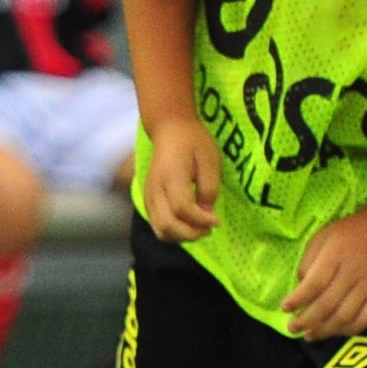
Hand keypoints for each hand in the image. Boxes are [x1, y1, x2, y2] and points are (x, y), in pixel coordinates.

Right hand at [142, 114, 219, 241]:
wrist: (170, 130)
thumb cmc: (194, 142)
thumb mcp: (210, 160)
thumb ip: (209, 187)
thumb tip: (207, 212)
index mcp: (171, 177)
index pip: (183, 209)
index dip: (201, 220)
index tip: (218, 221)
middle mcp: (155, 190)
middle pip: (168, 225)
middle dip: (191, 234)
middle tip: (210, 228)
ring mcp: (149, 197)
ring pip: (160, 231)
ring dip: (182, 237)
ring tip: (199, 228)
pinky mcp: (148, 201)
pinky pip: (158, 226)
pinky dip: (174, 232)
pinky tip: (189, 225)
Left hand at [284, 212, 366, 339]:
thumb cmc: (347, 234)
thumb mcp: (321, 238)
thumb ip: (308, 262)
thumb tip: (300, 288)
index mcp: (334, 257)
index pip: (314, 284)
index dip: (298, 299)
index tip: (284, 308)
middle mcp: (352, 274)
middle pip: (327, 305)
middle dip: (307, 321)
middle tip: (293, 328)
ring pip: (345, 316)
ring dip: (325, 330)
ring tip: (310, 336)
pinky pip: (366, 319)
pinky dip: (349, 330)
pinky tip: (335, 332)